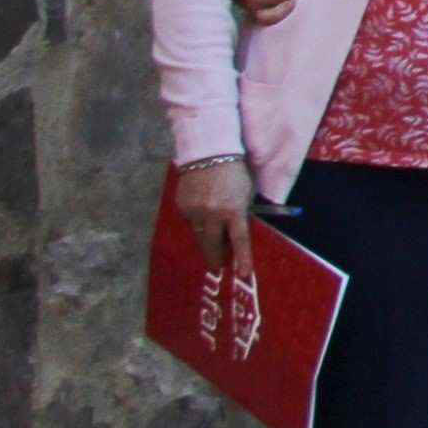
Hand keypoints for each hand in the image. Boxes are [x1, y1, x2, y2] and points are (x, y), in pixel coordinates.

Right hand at [170, 157, 256, 280]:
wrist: (210, 152)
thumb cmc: (235, 173)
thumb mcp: (245, 194)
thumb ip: (241, 214)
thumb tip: (235, 236)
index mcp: (233, 210)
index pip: (240, 240)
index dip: (243, 259)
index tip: (244, 275)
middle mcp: (212, 214)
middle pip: (212, 244)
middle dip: (216, 257)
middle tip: (219, 267)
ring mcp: (194, 211)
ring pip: (199, 235)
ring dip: (207, 241)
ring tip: (213, 245)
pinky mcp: (182, 206)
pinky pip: (190, 221)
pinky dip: (198, 223)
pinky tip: (203, 214)